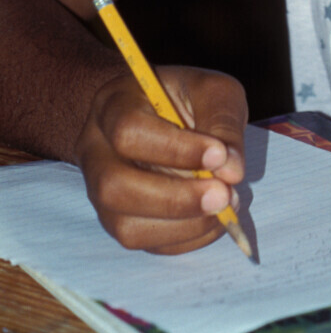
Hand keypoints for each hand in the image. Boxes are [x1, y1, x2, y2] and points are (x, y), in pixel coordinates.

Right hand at [76, 65, 248, 254]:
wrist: (160, 113)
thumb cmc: (186, 97)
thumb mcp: (213, 90)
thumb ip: (223, 123)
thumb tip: (232, 172)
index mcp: (113, 104)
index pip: (129, 131)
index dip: (174, 149)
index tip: (219, 155)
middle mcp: (95, 150)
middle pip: (115, 185)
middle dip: (175, 198)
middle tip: (223, 195)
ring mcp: (99, 190)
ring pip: (123, 224)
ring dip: (181, 225)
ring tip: (224, 207)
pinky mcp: (117, 218)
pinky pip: (143, 242)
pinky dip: (183, 239)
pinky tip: (213, 221)